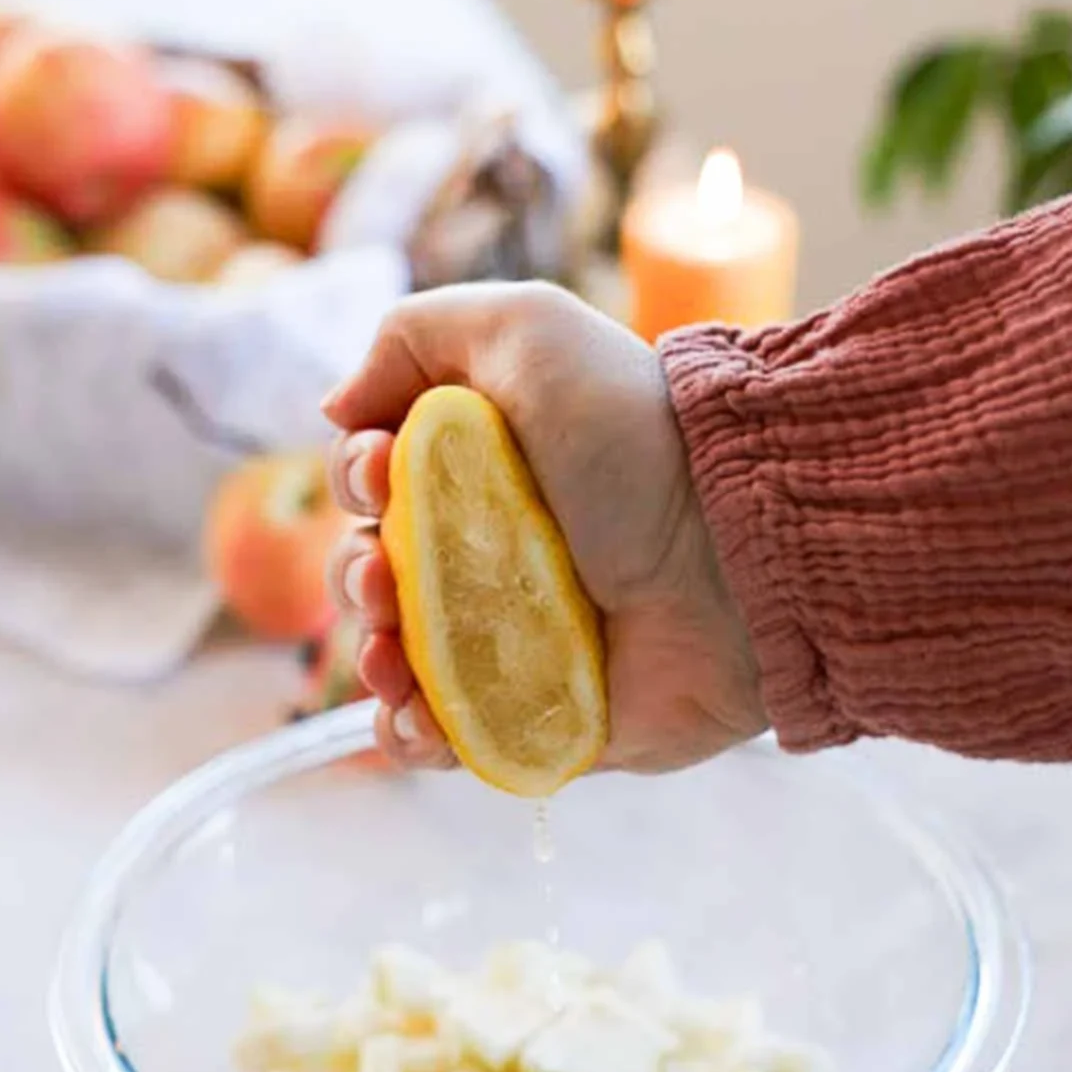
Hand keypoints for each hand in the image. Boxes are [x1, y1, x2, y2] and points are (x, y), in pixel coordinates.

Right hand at [324, 281, 766, 774]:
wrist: (736, 548)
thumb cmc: (638, 434)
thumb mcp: (527, 331)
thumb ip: (414, 338)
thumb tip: (335, 408)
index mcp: (481, 467)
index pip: (378, 484)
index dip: (359, 481)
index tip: (383, 474)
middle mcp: (489, 553)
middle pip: (374, 576)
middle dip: (354, 577)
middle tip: (384, 577)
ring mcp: (510, 641)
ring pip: (397, 664)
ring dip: (370, 660)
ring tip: (391, 654)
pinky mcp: (536, 715)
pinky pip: (448, 740)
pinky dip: (409, 736)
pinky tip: (413, 718)